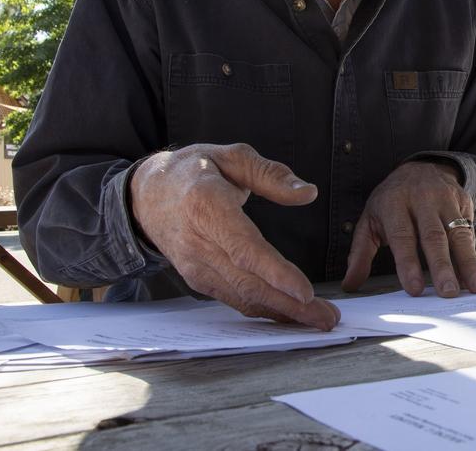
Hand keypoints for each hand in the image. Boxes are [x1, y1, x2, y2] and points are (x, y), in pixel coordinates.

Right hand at [130, 143, 339, 330]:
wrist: (146, 195)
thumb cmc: (195, 171)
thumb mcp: (233, 156)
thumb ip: (271, 175)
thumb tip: (308, 193)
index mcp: (206, 206)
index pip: (243, 248)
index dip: (274, 273)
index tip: (305, 292)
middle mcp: (198, 243)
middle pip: (247, 282)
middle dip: (290, 305)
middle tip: (328, 318)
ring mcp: (195, 266)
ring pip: (242, 297)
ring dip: (282, 313)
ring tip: (319, 320)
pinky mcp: (198, 279)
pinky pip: (234, 298)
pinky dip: (264, 310)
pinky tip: (291, 314)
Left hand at [342, 160, 475, 297]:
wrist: (419, 168)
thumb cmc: (391, 202)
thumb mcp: (370, 221)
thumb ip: (360, 252)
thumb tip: (350, 283)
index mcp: (394, 203)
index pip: (402, 236)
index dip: (408, 263)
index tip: (414, 288)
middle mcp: (422, 199)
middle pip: (433, 236)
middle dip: (441, 266)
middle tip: (447, 292)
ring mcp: (446, 199)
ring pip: (457, 234)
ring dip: (467, 262)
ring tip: (474, 287)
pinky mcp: (464, 202)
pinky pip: (470, 231)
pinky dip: (474, 255)